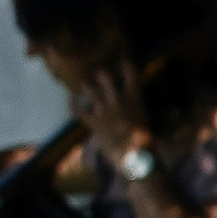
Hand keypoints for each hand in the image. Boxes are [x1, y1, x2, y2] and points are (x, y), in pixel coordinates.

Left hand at [76, 55, 156, 173]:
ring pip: (90, 89)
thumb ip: (135, 106)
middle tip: (99, 74)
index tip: (122, 61)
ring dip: (87, 85)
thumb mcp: (144, 117)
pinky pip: (79, 112)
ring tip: (85, 83)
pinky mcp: (94, 123)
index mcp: (134, 96)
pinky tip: (70, 101)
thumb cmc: (145, 140)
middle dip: (101, 74)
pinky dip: (73, 106)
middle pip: (104, 76)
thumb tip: (130, 104)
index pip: (130, 72)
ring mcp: (104, 110)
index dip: (125, 64)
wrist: (135, 156)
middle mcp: (117, 99)